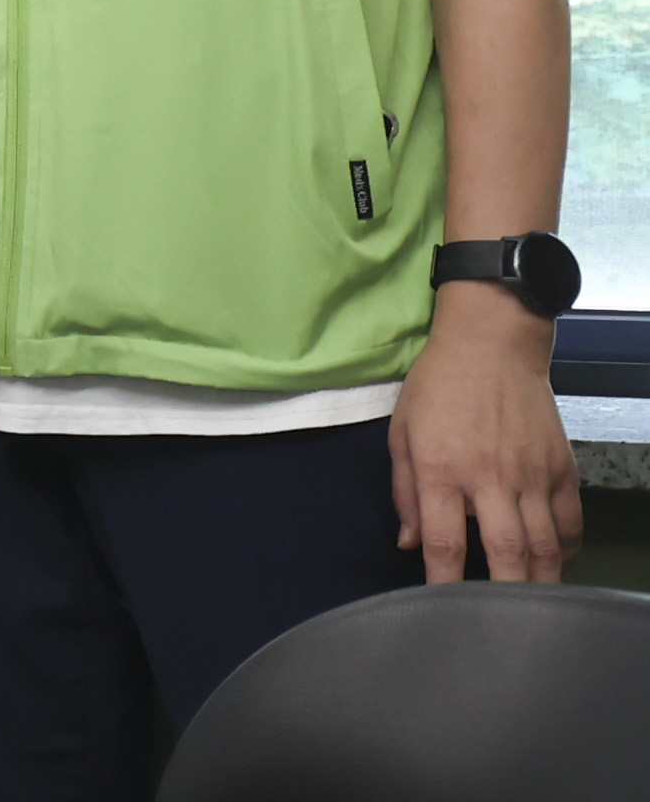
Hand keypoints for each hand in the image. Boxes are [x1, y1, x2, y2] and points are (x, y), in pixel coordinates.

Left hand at [390, 281, 580, 581]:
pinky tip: (557, 563)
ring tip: (532, 609)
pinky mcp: (561, 467)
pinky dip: (568, 548)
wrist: (492, 345)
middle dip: (505, 598)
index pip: (446, 541)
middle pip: (506, 553)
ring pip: (545, 545)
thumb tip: (410, 544)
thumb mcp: (402, 433)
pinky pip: (570, 520)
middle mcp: (490, 479)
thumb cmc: (436, 388)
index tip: (440, 611)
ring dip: (540, 582)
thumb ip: (405, 492)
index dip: (444, 583)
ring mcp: (532, 475)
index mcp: (442, 470)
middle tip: (500, 628)